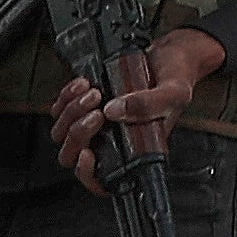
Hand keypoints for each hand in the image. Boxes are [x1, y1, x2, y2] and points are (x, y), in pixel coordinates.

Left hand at [47, 27, 226, 185]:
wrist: (170, 55)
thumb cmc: (177, 80)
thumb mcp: (173, 93)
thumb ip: (149, 104)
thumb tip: (115, 110)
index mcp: (134, 150)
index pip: (102, 180)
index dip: (88, 174)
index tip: (88, 154)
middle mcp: (111, 141)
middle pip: (73, 155)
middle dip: (78, 133)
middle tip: (97, 111)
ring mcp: (95, 124)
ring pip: (62, 133)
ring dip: (72, 112)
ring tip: (95, 93)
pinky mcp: (84, 104)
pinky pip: (60, 109)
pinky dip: (67, 96)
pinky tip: (84, 84)